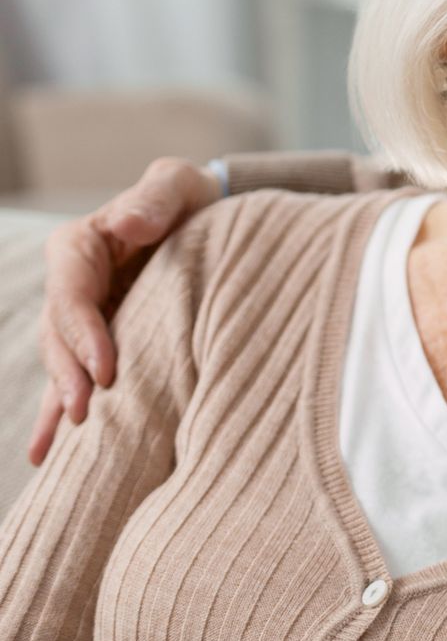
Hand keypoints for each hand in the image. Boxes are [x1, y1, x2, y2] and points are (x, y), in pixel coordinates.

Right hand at [30, 157, 220, 463]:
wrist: (206, 217)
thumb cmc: (189, 198)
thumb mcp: (176, 185)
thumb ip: (154, 198)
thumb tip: (129, 223)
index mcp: (79, 248)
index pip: (71, 296)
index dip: (84, 334)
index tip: (106, 369)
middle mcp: (71, 286)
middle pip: (59, 337)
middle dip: (70, 377)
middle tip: (86, 414)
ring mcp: (82, 318)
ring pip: (63, 364)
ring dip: (64, 401)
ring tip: (63, 445)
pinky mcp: (100, 342)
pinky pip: (76, 379)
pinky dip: (59, 415)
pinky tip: (46, 456)